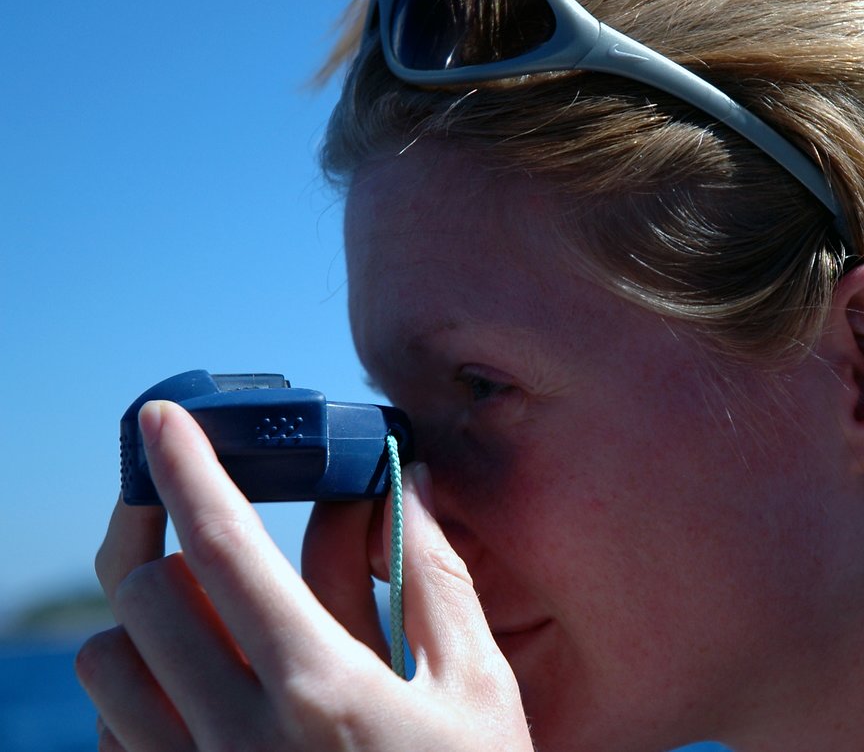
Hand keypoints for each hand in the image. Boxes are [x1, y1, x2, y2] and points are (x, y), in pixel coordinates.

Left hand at [76, 400, 533, 750]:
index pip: (226, 545)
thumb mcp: (480, 691)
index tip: (159, 419)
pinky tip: (200, 699)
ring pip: (107, 668)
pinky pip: (112, 739)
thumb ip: (437, 581)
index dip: (186, 466)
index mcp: (321, 686)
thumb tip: (412, 487)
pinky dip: (137, 698)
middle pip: (143, 596)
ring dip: (143, 627)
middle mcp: (237, 738)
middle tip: (198, 529)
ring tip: (206, 626)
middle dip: (160, 542)